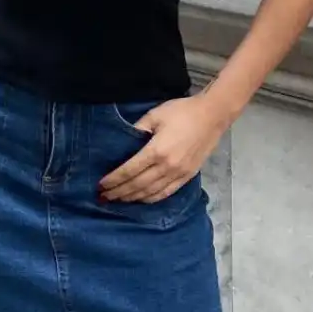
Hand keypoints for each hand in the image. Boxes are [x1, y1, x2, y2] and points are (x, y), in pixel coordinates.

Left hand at [98, 93, 229, 205]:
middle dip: (119, 192)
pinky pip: (166, 193)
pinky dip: (151, 199)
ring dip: (133, 198)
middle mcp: (167, 166)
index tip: (100, 185)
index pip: (129, 170)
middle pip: (138, 185)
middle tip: (104, 196)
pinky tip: (141, 199)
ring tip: (119, 199)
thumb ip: (138, 128)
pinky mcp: (187, 177)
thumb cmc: (182, 112)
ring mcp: (178, 174)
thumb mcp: (155, 115)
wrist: (212, 116)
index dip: (114, 179)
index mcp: (157, 150)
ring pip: (151, 192)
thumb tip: (123, 141)